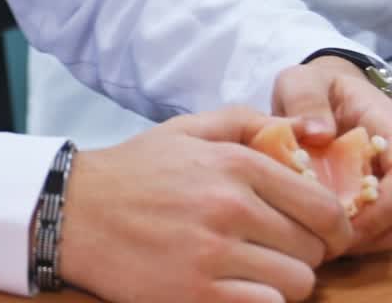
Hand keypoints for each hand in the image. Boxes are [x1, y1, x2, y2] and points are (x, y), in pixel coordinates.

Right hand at [60, 106, 351, 302]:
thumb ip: (242, 121)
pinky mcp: (199, 295)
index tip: (321, 232)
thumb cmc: (133, 171)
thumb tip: (295, 132)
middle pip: (312, 248)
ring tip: (251, 266)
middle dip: (300, 249)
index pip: (322, 206)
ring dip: (282, 279)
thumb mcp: (184, 129)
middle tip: (273, 245)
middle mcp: (228, 207)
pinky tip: (235, 285)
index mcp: (231, 164)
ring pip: (297, 283)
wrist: (74, 211)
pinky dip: (259, 300)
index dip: (331, 224)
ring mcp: (214, 254)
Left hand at [273, 56, 391, 254]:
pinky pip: (384, 227)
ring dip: (367, 239)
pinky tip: (330, 235)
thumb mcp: (302, 82)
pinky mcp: (384, 195)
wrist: (324, 92)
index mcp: (391, 128)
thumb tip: (319, 134)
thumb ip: (306, 100)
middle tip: (329, 239)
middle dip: (371, 231)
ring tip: (326, 241)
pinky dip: (362, 237)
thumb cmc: (314, 86)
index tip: (342, 220)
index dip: (380, 208)